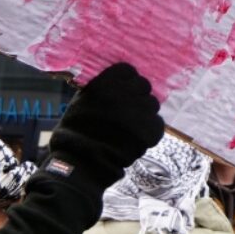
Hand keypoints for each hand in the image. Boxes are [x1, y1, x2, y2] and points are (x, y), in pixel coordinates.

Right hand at [46, 63, 163, 187]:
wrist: (81, 162)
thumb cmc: (76, 131)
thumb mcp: (82, 100)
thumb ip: (102, 87)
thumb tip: (120, 80)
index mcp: (107, 82)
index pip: (128, 70)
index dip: (126, 81)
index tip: (122, 91)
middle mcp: (126, 93)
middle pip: (143, 86)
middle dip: (137, 97)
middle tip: (127, 111)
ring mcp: (140, 112)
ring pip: (152, 105)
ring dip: (144, 113)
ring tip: (129, 127)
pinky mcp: (151, 130)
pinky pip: (157, 123)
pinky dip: (149, 130)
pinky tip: (135, 138)